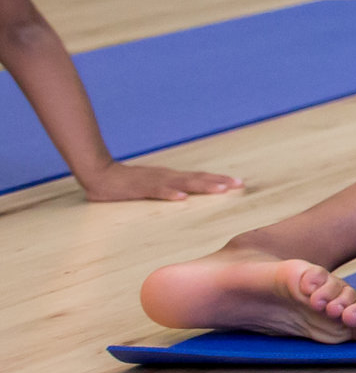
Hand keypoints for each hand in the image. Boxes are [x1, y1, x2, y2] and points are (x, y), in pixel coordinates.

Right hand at [81, 159, 244, 202]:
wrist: (99, 174)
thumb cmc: (127, 183)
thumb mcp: (152, 186)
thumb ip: (169, 190)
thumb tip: (187, 197)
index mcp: (171, 177)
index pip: (199, 178)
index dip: (218, 180)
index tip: (238, 183)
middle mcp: (167, 177)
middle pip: (197, 179)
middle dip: (219, 182)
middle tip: (239, 185)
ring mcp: (154, 181)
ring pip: (182, 183)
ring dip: (202, 186)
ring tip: (220, 190)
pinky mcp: (140, 188)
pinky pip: (157, 191)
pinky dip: (170, 194)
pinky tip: (182, 198)